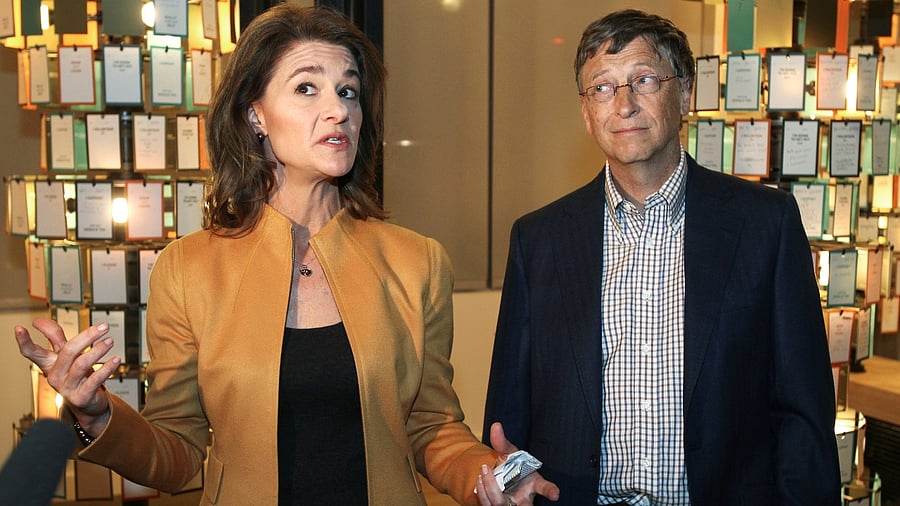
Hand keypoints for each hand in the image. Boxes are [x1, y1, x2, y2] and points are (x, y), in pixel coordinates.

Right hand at [14, 318, 118, 433]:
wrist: (88, 403)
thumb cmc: (77, 375)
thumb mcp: (66, 357)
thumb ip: (55, 338)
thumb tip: (40, 321)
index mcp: (48, 364)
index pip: (32, 352)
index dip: (24, 341)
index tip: (19, 328)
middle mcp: (55, 376)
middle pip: (68, 351)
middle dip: (87, 337)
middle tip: (103, 327)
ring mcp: (67, 387)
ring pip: (82, 364)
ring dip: (99, 350)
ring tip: (110, 341)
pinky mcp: (81, 397)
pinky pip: (95, 379)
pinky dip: (107, 367)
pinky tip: (116, 359)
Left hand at [475, 422, 559, 504]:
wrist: (503, 477)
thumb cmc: (512, 466)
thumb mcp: (508, 453)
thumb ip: (501, 442)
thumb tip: (496, 426)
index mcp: (533, 484)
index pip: (544, 488)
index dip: (550, 491)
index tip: (556, 494)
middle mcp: (524, 499)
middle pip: (519, 505)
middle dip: (499, 492)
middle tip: (491, 474)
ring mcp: (512, 505)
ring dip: (488, 490)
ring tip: (483, 473)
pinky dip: (482, 493)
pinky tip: (480, 480)